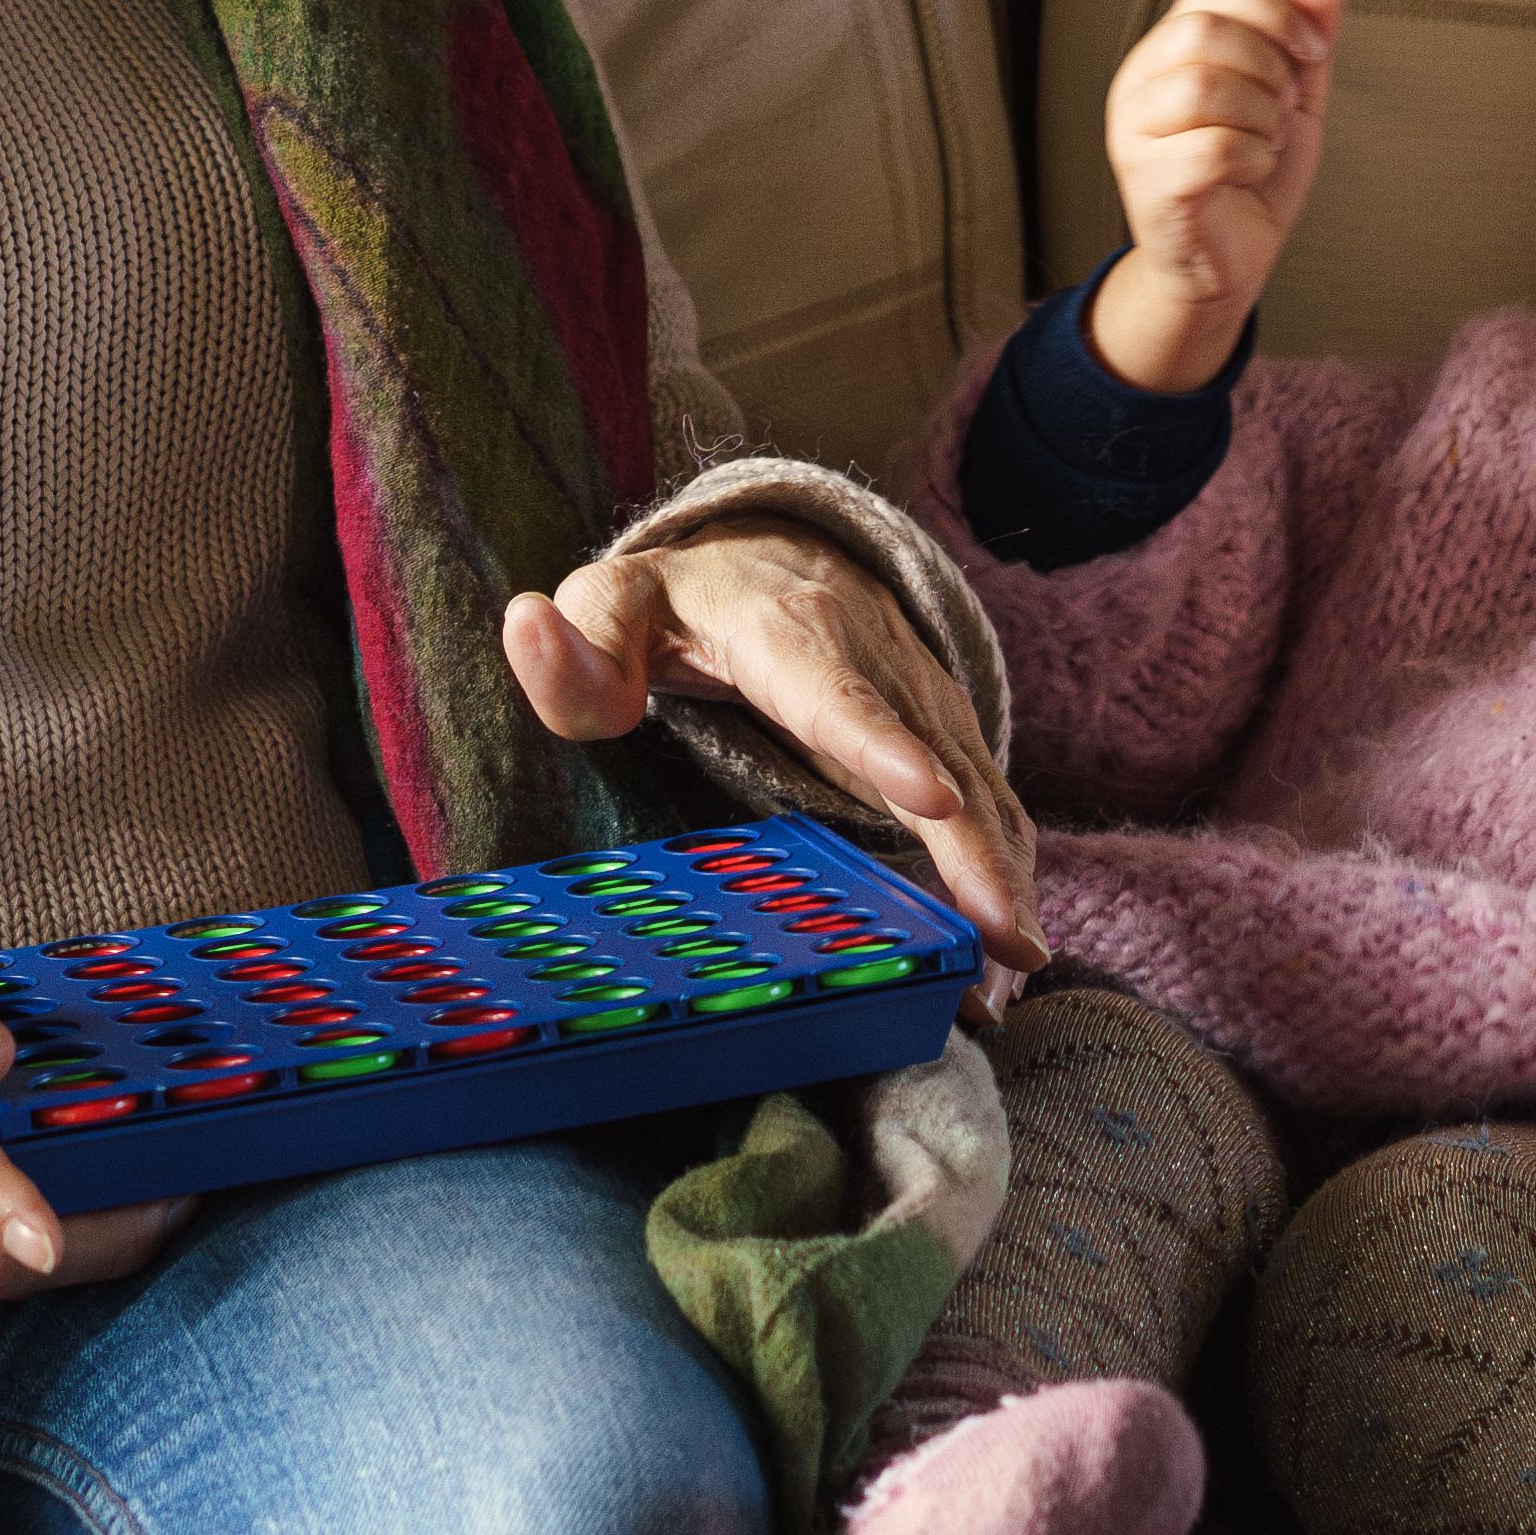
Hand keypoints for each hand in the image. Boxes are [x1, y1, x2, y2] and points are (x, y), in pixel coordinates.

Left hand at [508, 521, 1039, 953]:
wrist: (777, 555)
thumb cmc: (682, 600)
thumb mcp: (613, 603)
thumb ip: (575, 639)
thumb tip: (527, 627)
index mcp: (789, 632)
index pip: (835, 695)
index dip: (883, 746)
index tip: (930, 799)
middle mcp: (879, 664)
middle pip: (940, 764)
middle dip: (976, 852)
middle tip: (1002, 940)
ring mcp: (925, 703)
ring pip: (984, 792)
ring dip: (1002, 882)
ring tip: (1004, 979)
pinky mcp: (950, 738)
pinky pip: (992, 806)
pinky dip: (1008, 876)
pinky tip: (1004, 955)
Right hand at [1088, 0, 1343, 395]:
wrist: (1228, 264)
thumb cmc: (1249, 179)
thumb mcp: (1293, 100)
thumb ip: (1306, 42)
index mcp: (1170, 50)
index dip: (1276, 11)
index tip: (1311, 53)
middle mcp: (1139, 83)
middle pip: (1205, 31)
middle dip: (1269, 67)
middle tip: (1281, 108)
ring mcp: (1134, 133)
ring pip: (1204, 87)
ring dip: (1260, 116)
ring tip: (1264, 141)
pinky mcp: (1148, 183)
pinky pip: (1212, 148)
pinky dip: (1253, 158)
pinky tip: (1251, 171)